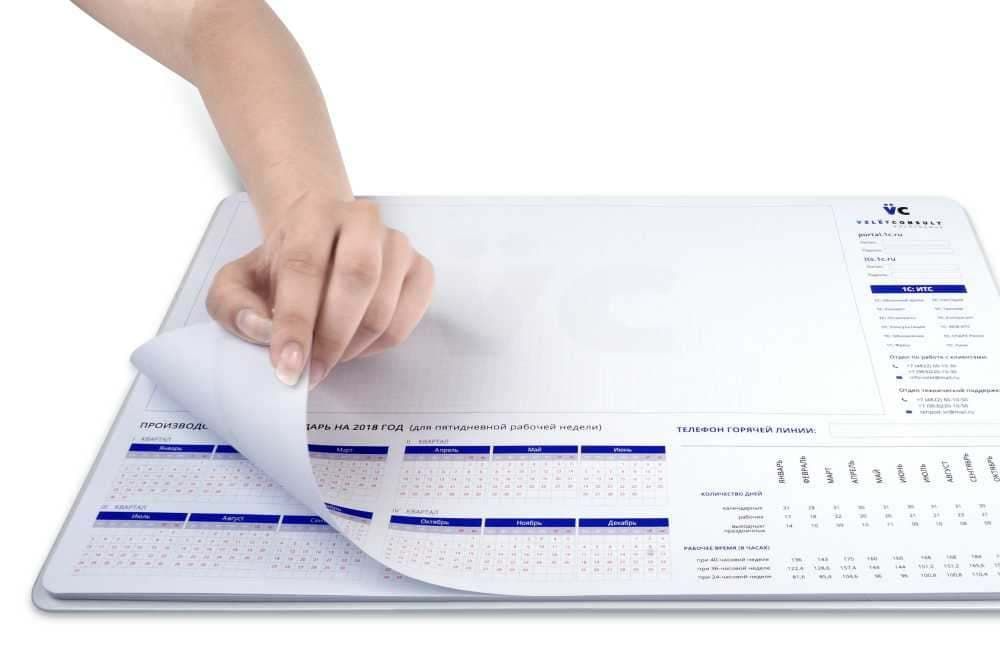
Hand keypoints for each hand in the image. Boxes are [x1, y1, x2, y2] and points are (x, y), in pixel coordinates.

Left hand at [207, 194, 433, 388]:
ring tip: (327, 356)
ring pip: (383, 308)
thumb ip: (232, 305)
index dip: (295, 321)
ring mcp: (398, 244)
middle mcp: (362, 220)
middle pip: (357, 279)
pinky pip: (405, 320)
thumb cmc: (283, 265)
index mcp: (313, 214)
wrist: (321, 241)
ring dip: (352, 346)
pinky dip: (378, 345)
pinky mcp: (420, 269)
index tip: (287, 365)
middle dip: (331, 337)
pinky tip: (354, 343)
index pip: (305, 266)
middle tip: (311, 372)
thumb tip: (259, 328)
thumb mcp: (239, 280)